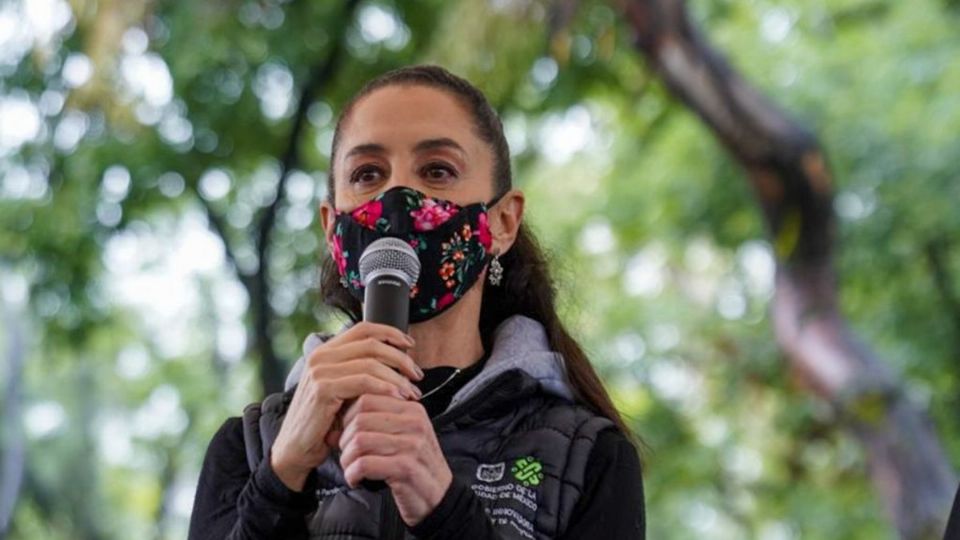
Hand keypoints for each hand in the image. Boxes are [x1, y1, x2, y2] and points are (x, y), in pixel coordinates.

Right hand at [270, 322, 423, 490]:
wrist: (296, 449)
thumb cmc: (324, 423)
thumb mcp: (344, 391)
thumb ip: (361, 373)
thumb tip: (399, 362)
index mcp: (326, 351)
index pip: (364, 329)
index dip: (391, 333)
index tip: (410, 345)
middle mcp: (321, 356)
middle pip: (372, 344)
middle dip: (400, 357)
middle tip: (417, 374)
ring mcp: (320, 371)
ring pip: (371, 362)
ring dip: (397, 376)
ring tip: (412, 392)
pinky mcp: (323, 389)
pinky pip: (363, 381)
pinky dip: (385, 387)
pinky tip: (398, 397)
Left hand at [338, 394, 452, 525]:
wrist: (440, 497)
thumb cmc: (416, 467)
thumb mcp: (399, 439)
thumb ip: (371, 428)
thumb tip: (332, 429)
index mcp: (412, 410)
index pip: (367, 399)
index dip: (347, 417)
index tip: (347, 434)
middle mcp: (414, 423)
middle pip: (360, 419)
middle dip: (345, 439)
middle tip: (348, 455)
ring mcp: (412, 444)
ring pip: (360, 441)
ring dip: (347, 459)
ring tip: (351, 469)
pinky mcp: (406, 468)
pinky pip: (364, 464)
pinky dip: (352, 474)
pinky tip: (356, 480)